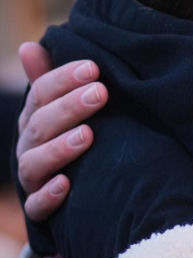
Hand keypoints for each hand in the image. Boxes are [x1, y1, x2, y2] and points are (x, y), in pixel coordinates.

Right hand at [17, 42, 107, 221]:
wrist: (74, 197)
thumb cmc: (71, 141)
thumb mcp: (61, 111)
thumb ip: (48, 81)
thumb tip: (29, 46)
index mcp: (33, 119)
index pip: (40, 94)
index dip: (64, 79)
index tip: (94, 68)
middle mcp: (28, 148)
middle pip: (40, 125)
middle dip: (69, 107)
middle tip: (100, 94)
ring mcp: (32, 179)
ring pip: (35, 163)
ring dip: (61, 148)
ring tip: (88, 135)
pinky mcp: (40, 210)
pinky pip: (38, 206)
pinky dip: (50, 195)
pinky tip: (67, 184)